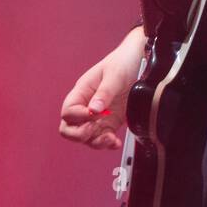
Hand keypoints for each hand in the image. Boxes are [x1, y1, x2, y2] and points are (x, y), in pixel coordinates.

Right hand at [58, 31, 145, 149]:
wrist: (139, 62)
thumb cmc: (122, 63)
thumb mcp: (114, 75)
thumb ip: (104, 93)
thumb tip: (93, 110)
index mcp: (81, 92)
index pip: (68, 111)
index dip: (78, 117)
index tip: (95, 114)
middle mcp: (86, 105)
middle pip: (68, 128)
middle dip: (79, 135)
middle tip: (95, 129)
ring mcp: (97, 116)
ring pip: (85, 137)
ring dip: (96, 142)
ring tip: (111, 138)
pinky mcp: (110, 122)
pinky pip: (101, 138)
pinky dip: (107, 144)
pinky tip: (116, 142)